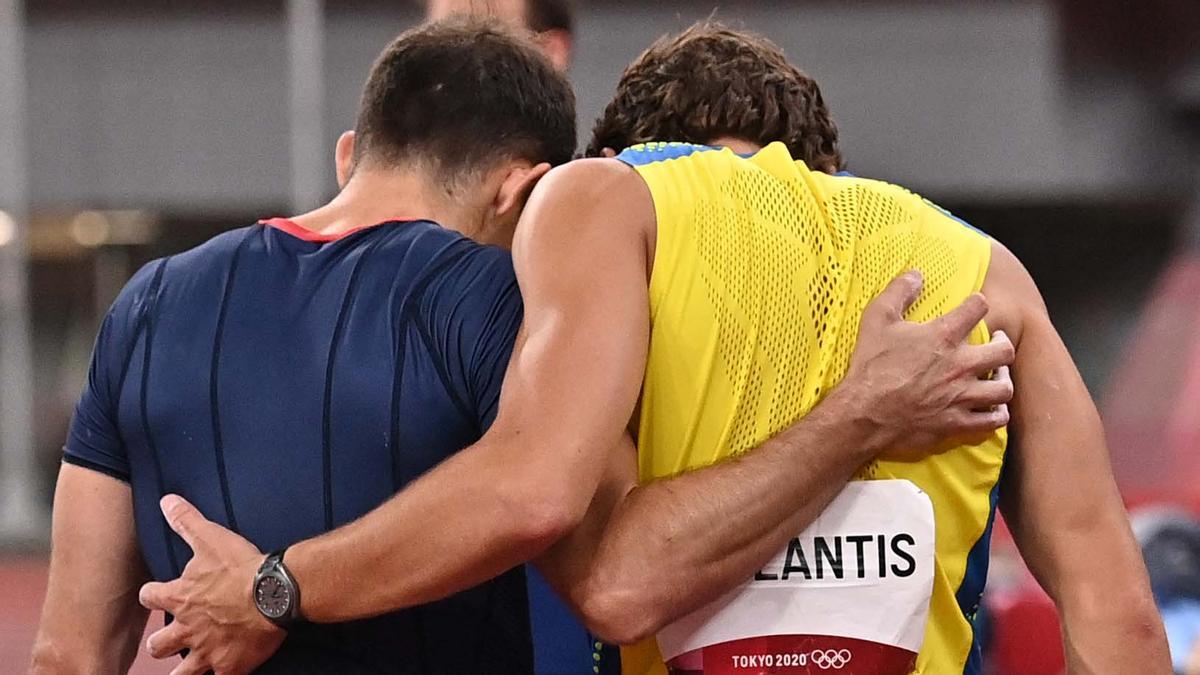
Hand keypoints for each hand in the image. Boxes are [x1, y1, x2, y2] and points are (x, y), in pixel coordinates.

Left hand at [138, 495, 284, 674]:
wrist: (273, 593)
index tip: (154, 596)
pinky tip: (225, 671)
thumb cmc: (241, 566)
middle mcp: (187, 629)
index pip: (150, 599)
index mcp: (180, 598)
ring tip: (184, 669)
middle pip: (158, 645)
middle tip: (166, 641)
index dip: (152, 596)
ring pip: (182, 672)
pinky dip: (222, 674)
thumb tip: (166, 500)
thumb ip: (186, 521)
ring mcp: (207, 651)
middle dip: (160, 643)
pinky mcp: (229, 665)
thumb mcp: (210, 537)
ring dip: (181, 670)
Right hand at [842, 270, 1013, 458]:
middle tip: (997, 342)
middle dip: (1004, 343)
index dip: (976, 304)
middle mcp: (960, 365)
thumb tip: (916, 274)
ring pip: (1004, 388)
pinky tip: (991, 409)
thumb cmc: (870, 366)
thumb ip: (898, 292)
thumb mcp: (877, 319)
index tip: (973, 306)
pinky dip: (996, 414)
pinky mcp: (957, 422)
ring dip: (1002, 380)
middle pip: (1004, 351)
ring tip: (996, 376)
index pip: (977, 308)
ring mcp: (961, 396)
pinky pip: (992, 421)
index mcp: (943, 336)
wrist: (864, 413)